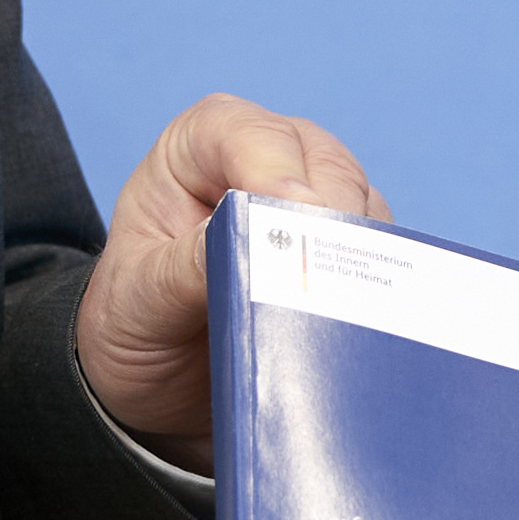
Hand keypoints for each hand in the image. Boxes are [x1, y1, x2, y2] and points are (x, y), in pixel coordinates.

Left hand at [70, 93, 386, 462]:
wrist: (158, 383)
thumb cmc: (135, 323)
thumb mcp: (138, 300)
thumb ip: (185, 269)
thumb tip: (245, 245)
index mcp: (200, 144)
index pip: (249, 135)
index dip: (276, 174)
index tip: (296, 223)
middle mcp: (265, 158)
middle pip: (324, 166)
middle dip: (327, 225)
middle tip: (324, 287)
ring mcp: (314, 200)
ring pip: (362, 209)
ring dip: (356, 261)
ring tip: (334, 317)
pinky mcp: (347, 249)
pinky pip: (383, 255)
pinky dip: (376, 287)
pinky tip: (357, 324)